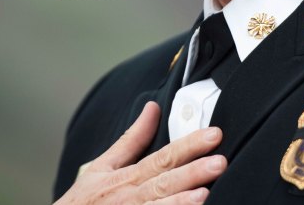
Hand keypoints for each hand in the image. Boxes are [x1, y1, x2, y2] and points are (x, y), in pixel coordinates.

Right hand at [54, 101, 225, 203]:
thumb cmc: (84, 200)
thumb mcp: (102, 166)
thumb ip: (131, 139)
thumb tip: (153, 107)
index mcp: (125, 176)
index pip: (162, 157)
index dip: (188, 146)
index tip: (213, 134)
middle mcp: (129, 196)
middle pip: (164, 182)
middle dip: (192, 172)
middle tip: (219, 162)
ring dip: (181, 201)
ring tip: (205, 193)